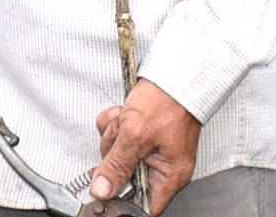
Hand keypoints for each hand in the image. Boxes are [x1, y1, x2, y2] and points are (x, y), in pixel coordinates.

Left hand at [92, 80, 201, 214]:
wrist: (172, 72)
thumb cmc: (167, 102)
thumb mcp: (136, 136)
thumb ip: (116, 166)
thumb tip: (102, 190)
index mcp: (169, 175)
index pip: (143, 205)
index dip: (121, 200)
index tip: (103, 190)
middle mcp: (161, 165)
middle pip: (124, 177)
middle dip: (114, 154)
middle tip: (119, 136)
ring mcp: (149, 148)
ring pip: (117, 154)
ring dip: (113, 134)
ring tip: (124, 118)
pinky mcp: (140, 132)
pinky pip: (117, 136)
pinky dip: (115, 122)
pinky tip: (122, 111)